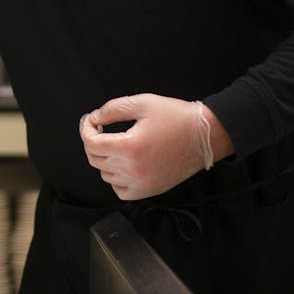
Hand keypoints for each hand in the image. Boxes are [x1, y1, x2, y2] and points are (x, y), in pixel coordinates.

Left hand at [79, 94, 232, 200]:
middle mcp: (133, 169)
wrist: (207, 135)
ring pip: (105, 175)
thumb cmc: (178, 117)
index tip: (91, 120)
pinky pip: (120, 190)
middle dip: (92, 141)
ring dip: (103, 159)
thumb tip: (94, 118)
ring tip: (114, 143)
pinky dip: (116, 179)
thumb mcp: (142, 103)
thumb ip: (112, 109)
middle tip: (99, 128)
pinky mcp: (151, 190)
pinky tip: (122, 164)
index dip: (86, 128)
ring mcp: (142, 183)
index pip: (91, 143)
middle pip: (95, 159)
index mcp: (129, 146)